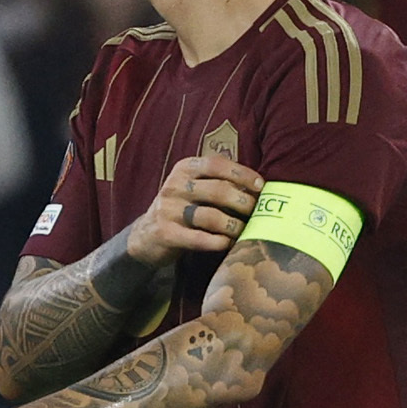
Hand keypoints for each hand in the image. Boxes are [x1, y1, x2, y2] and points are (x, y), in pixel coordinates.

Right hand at [125, 154, 263, 266]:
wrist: (146, 234)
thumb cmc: (181, 208)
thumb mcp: (193, 186)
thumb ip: (218, 181)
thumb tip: (258, 186)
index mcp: (184, 169)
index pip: (217, 164)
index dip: (242, 174)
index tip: (261, 187)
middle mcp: (174, 186)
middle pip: (218, 191)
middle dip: (244, 202)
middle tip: (256, 212)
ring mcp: (168, 210)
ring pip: (211, 216)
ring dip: (234, 225)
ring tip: (244, 230)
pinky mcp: (166, 233)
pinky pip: (199, 238)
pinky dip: (218, 242)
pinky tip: (227, 243)